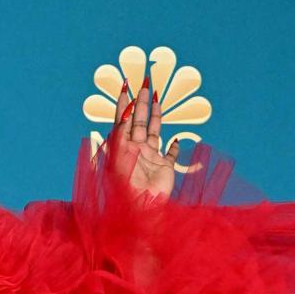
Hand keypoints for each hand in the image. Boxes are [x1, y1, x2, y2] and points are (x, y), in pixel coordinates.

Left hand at [108, 76, 179, 199]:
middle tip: (145, 83)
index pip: (122, 121)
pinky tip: (176, 139)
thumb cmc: (124, 190)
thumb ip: (121, 139)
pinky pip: (171, 154)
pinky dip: (175, 147)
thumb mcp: (118, 162)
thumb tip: (123, 118)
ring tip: (156, 97)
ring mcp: (150, 157)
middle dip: (141, 102)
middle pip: (138, 121)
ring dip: (155, 114)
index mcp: (122, 148)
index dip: (124, 104)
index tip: (125, 87)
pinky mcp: (165, 168)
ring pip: (154, 131)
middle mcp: (135, 150)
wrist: (140, 211)